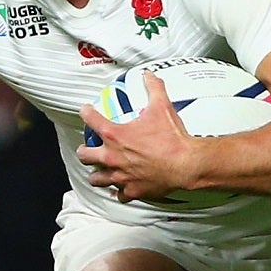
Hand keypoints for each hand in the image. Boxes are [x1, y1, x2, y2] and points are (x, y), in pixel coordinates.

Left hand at [76, 71, 199, 203]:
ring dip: (96, 174)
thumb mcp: (162, 107)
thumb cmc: (172, 139)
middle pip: (85, 155)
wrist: (186, 164)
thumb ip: (153, 88)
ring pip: (96, 179)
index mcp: (115, 135)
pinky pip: (119, 194)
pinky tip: (121, 188)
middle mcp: (112, 157)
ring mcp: (120, 176)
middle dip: (84, 151)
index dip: (86, 112)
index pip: (91, 119)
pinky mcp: (132, 190)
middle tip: (88, 149)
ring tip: (99, 171)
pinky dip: (119, 191)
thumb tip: (149, 76)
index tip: (87, 111)